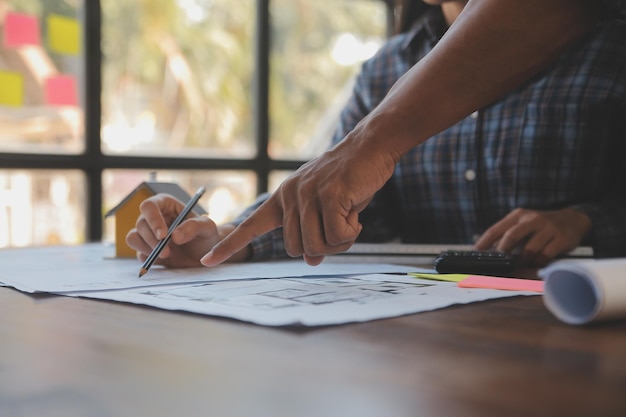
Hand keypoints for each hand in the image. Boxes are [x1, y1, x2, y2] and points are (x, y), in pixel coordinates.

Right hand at [126, 194, 247, 267]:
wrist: (206, 254)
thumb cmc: (206, 235)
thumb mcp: (207, 228)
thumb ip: (193, 227)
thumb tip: (174, 236)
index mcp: (165, 205)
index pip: (149, 206)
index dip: (153, 219)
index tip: (163, 235)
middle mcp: (153, 218)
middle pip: (140, 224)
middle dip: (152, 240)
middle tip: (167, 252)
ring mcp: (148, 234)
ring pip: (133, 238)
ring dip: (146, 248)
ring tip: (167, 255)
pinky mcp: (147, 250)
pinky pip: (138, 253)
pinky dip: (147, 258)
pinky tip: (163, 260)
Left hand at [201, 125, 398, 266]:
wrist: (369, 147)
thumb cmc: (348, 180)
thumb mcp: (326, 209)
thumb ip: (313, 232)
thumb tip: (311, 260)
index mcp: (283, 198)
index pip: (250, 226)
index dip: (230, 246)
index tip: (207, 261)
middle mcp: (290, 195)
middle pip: (296, 249)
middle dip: (322, 247)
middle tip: (341, 229)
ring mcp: (308, 194)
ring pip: (316, 246)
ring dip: (339, 241)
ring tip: (349, 218)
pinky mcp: (329, 194)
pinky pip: (337, 236)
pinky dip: (351, 232)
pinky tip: (356, 213)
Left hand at [475, 208, 591, 266]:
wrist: (572, 220)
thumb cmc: (541, 225)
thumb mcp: (523, 224)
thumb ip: (507, 234)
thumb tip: (488, 252)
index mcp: (518, 215)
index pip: (496, 229)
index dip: (484, 243)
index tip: (475, 254)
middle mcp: (532, 219)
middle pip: (511, 237)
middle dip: (502, 253)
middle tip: (496, 264)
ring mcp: (547, 229)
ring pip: (529, 250)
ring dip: (521, 262)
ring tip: (518, 266)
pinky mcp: (560, 239)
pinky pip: (545, 256)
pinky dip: (537, 264)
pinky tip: (535, 265)